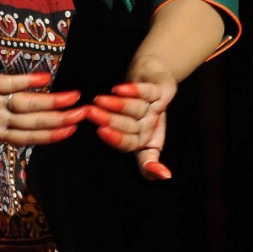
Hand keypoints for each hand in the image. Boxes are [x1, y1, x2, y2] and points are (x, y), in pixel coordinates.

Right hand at [0, 59, 83, 179]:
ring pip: (26, 103)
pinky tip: (45, 80)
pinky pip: (7, 83)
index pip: (24, 136)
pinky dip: (24, 81)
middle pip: (33, 120)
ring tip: (75, 99)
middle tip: (86, 116)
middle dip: (59, 120)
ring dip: (51, 102)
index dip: (46, 137)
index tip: (69, 135)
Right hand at [84, 56, 177, 180]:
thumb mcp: (124, 128)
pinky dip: (133, 91)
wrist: (150, 77)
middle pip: (132, 129)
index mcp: (145, 145)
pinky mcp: (160, 91)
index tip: (162, 174)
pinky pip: (147, 92)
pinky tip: (118, 90)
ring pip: (136, 109)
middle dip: (110, 121)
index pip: (146, 159)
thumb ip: (112, 138)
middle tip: (90, 113)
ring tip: (98, 100)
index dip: (152, 168)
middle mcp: (151, 129)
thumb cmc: (134, 108)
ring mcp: (156, 110)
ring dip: (117, 105)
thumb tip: (111, 142)